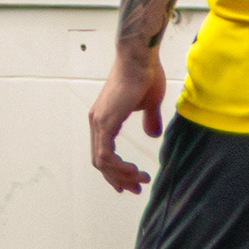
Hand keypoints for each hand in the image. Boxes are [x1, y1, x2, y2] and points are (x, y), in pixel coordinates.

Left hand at [89, 46, 167, 192]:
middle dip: (118, 179)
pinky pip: (105, 154)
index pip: (102, 152)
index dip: (115, 171)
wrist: (139, 59)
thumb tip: (152, 134)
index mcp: (104, 118)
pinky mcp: (105, 121)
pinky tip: (136, 172)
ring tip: (141, 180)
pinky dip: (119, 168)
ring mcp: (98, 121)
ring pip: (101, 162)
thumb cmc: (145, 76)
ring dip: (121, 176)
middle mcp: (96, 121)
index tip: (132, 183)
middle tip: (136, 189)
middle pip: (100, 161)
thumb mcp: (148, 104)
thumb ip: (149, 120)